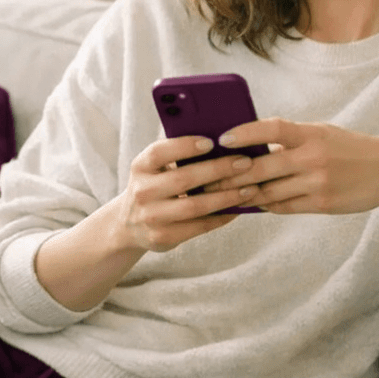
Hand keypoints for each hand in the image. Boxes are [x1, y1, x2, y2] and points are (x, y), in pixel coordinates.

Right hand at [115, 135, 258, 251]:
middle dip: (218, 170)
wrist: (129, 225)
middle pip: (183, 179)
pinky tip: (238, 208)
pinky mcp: (162, 237)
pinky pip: (198, 227)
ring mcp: (151, 217)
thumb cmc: (154, 186)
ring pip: (194, 206)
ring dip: (225, 197)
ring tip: (249, 188)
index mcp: (140, 167)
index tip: (212, 142)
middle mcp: (142, 191)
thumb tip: (220, 140)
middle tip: (245, 163)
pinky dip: (221, 217)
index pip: (159, 152)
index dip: (184, 146)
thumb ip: (177, 155)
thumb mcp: (154, 168)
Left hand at [205, 118, 378, 214]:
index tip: (222, 138)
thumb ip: (291, 139)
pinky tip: (253, 203)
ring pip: (269, 192)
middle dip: (232, 175)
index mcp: (311, 134)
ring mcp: (317, 183)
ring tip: (223, 195)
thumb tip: (252, 147)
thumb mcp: (321, 133)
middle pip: (262, 167)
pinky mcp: (322, 204)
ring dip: (244, 194)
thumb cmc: (349, 147)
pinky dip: (266, 204)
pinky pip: (284, 206)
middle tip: (208, 178)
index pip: (271, 128)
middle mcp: (313, 158)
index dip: (244, 133)